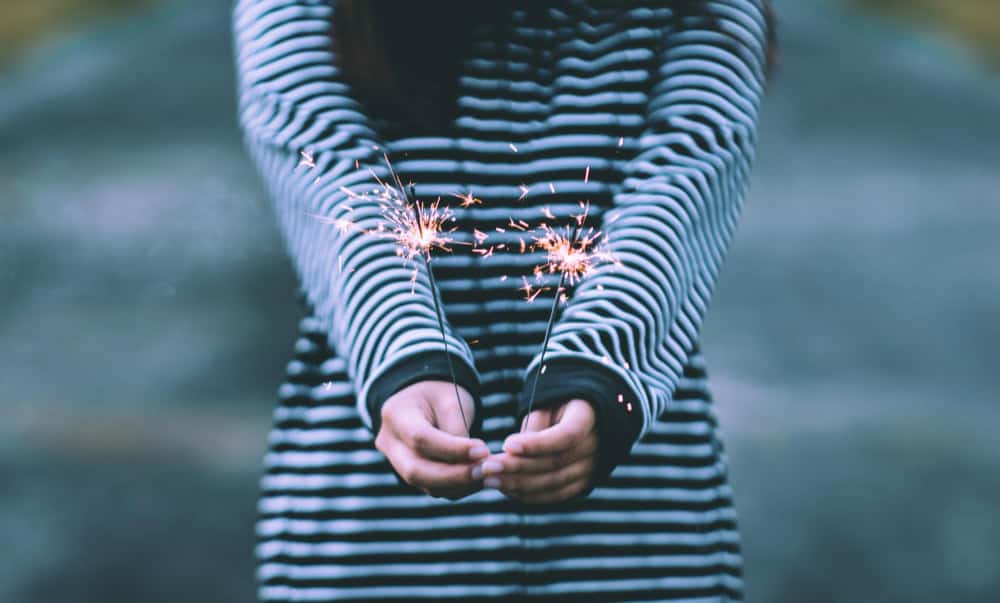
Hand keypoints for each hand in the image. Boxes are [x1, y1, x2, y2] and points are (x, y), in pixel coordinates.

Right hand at [374, 381, 488, 499]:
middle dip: (454, 475)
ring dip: (459, 484)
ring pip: (425, 485)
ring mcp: (396, 461)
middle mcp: (389, 442)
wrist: (425, 399)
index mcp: (396, 414)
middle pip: (416, 470)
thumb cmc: (440, 394)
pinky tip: (478, 479)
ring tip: (487, 474)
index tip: (483, 450)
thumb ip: (458, 431)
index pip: (420, 438)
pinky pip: (433, 488)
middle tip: (485, 470)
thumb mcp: (451, 401)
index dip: (453, 449)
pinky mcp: (411, 474)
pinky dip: (457, 487)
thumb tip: (473, 463)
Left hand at [478, 399, 596, 503]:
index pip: (566, 435)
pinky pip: (557, 495)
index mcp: (588, 418)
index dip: (536, 444)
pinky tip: (507, 490)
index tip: (506, 444)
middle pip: (556, 462)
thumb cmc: (560, 404)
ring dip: (519, 485)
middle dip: (517, 467)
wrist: (586, 417)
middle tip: (487, 467)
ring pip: (554, 483)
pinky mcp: (582, 483)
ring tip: (491, 480)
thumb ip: (535, 423)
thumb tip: (514, 452)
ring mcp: (592, 468)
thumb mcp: (549, 402)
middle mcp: (595, 446)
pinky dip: (531, 496)